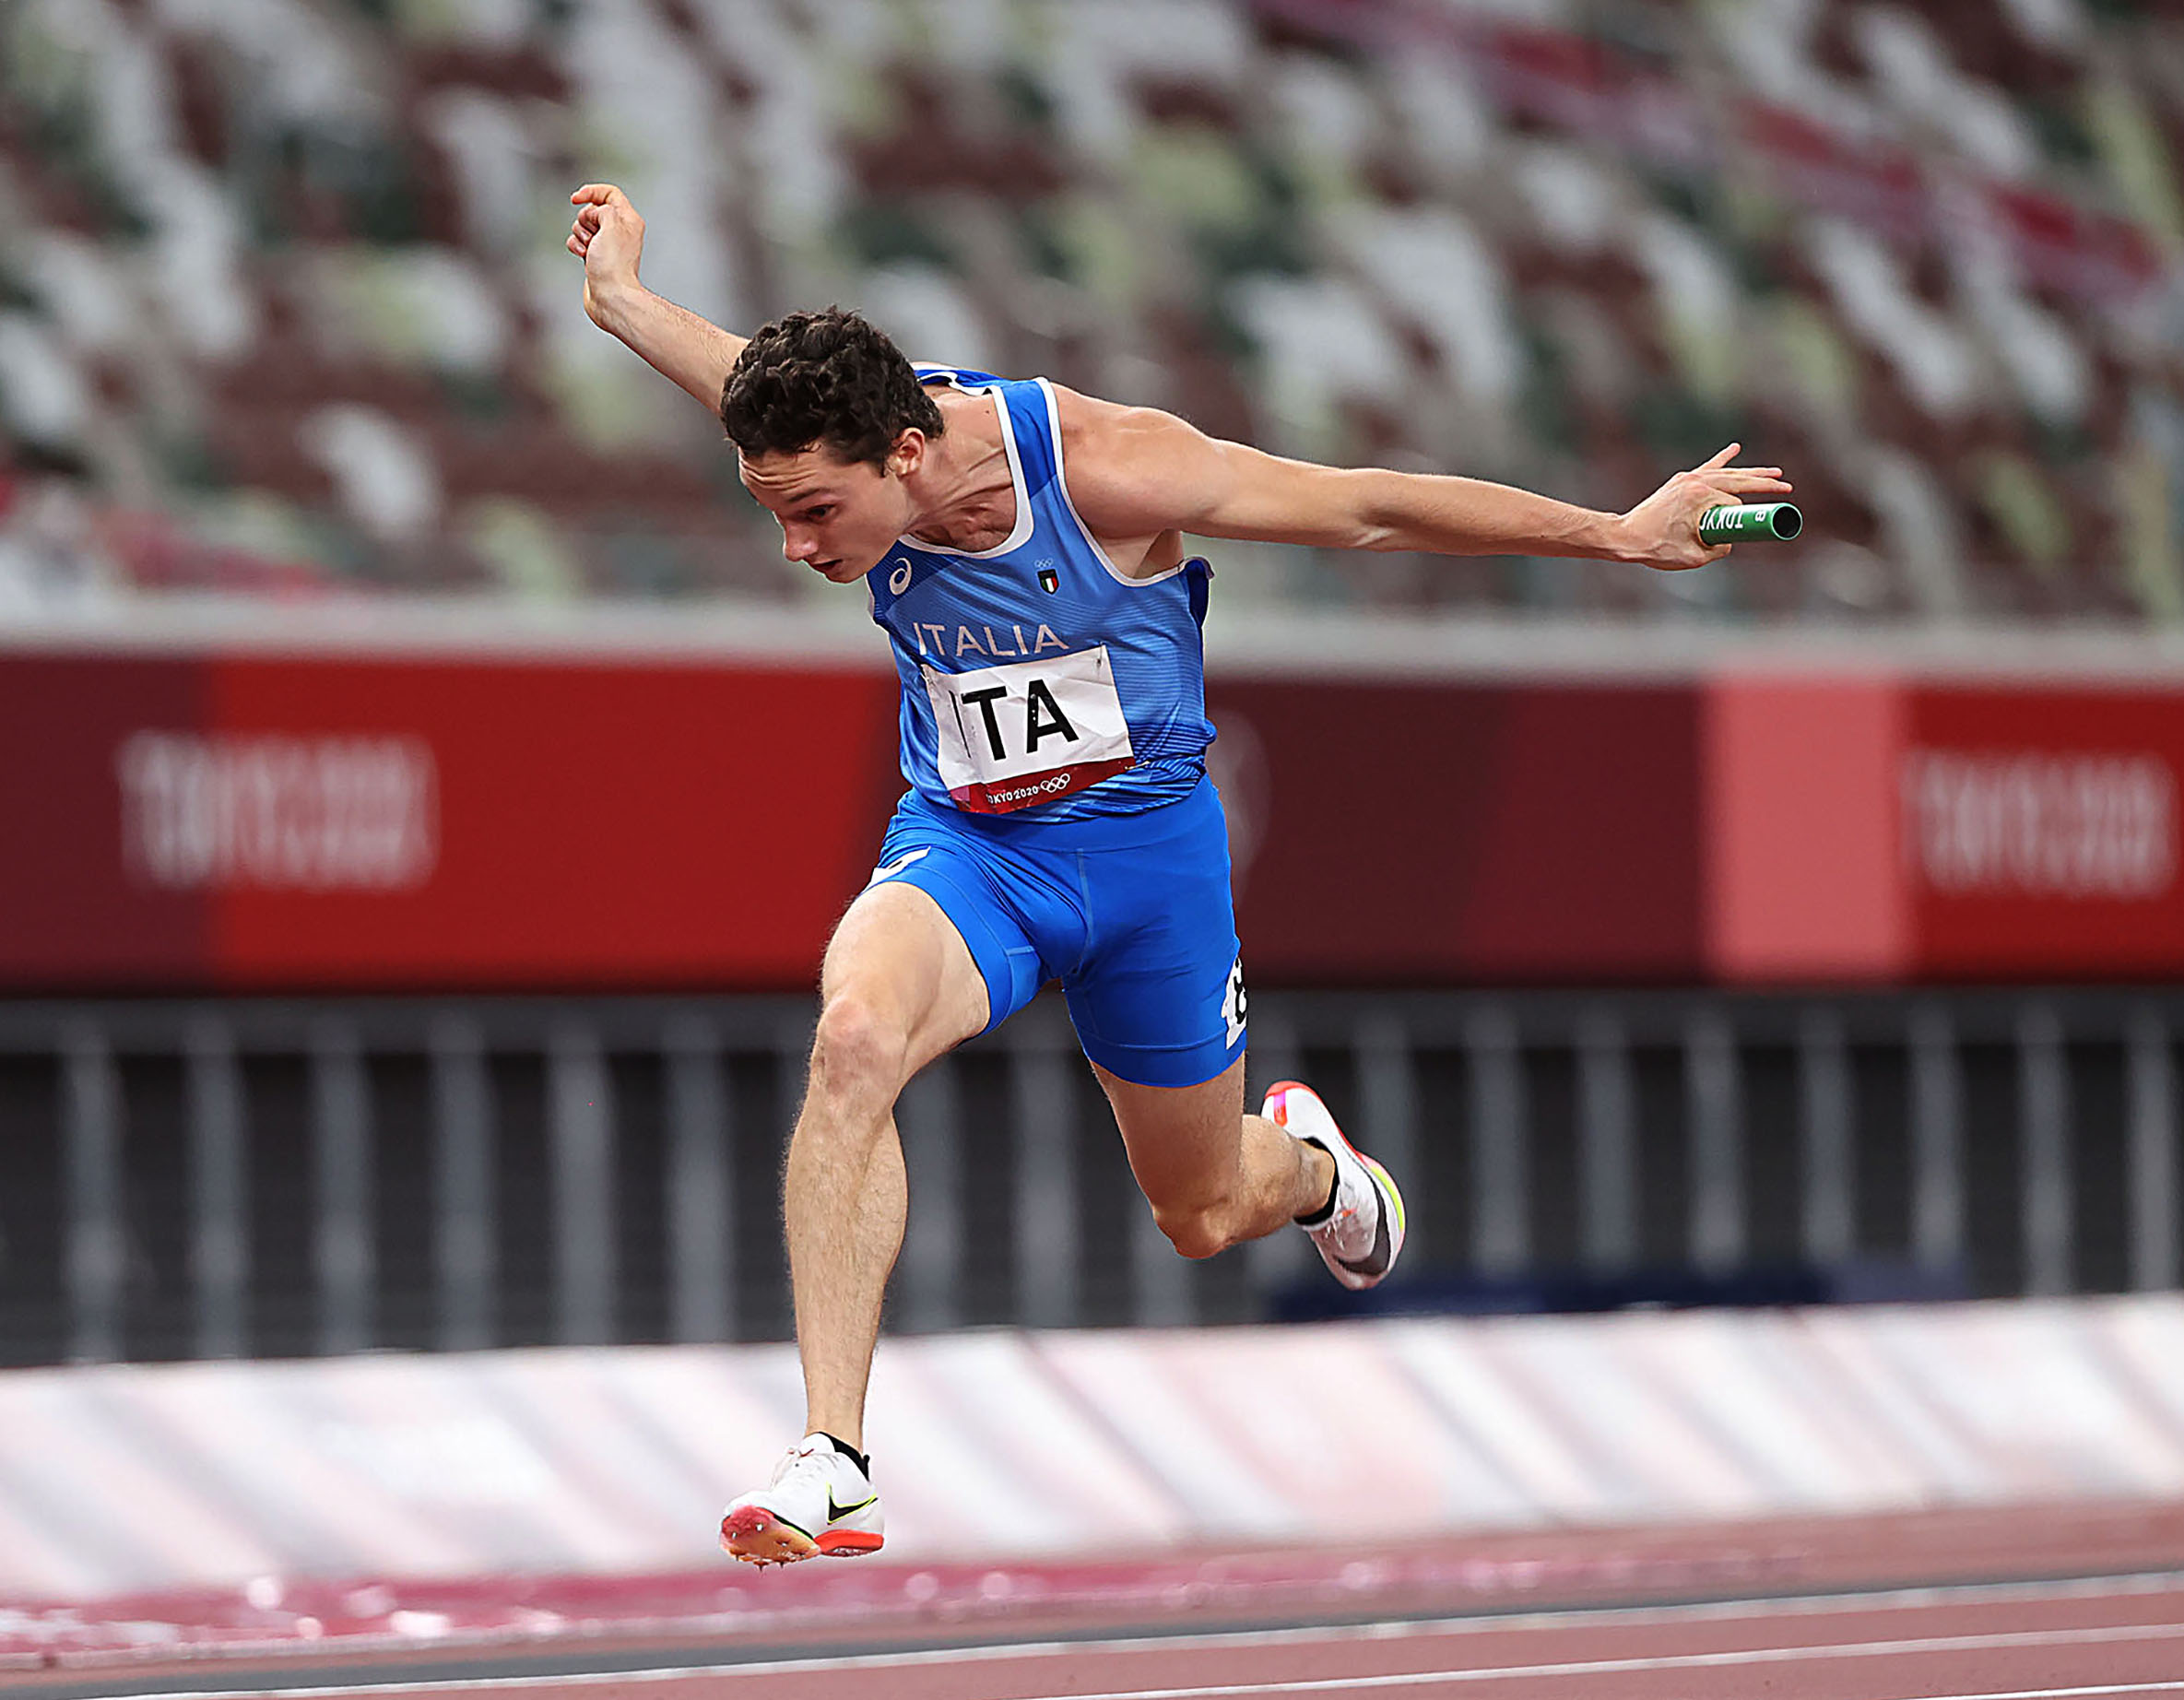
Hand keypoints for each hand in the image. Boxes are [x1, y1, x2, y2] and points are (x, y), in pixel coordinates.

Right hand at [568, 182, 646, 329]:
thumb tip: (593, 213)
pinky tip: (583, 258)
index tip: (575, 199)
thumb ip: (602, 208)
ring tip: (590, 251)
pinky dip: (576, 246)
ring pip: (581, 226)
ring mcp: (605, 244)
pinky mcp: (594, 256)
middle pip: (592, 209)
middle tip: (593, 236)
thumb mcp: (611, 224)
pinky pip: (577, 241)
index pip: (609, 193)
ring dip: (580, 235)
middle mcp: (619, 230)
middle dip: (585, 219)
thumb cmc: (613, 264)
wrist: (611, 297)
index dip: (591, 192)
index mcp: (628, 219)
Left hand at [1616, 444, 1792, 569]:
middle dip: (1763, 483)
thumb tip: (1730, 540)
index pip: (1735, 502)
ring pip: (1725, 473)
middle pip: (1737, 480)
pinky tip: (1734, 448)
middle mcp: (1694, 482)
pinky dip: (1721, 460)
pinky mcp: (1679, 482)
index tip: (1760, 518)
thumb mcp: (1695, 556)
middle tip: (1786, 485)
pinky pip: (1706, 469)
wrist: (1624, 537)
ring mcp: (1686, 480)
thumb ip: (1720, 548)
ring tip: (1774, 472)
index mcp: (1700, 496)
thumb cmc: (1655, 547)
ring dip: (1749, 472)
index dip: (1749, 512)